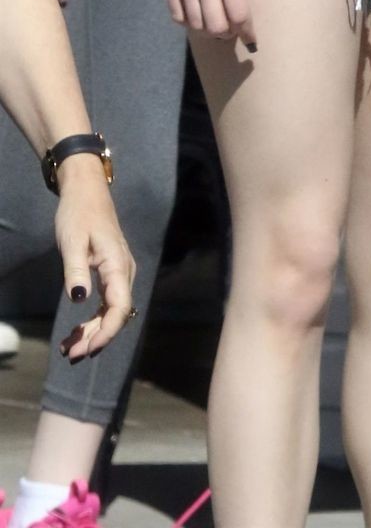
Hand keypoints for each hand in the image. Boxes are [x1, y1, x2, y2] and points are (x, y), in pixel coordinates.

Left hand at [54, 159, 135, 361]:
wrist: (86, 192)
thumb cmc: (78, 214)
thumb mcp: (72, 241)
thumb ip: (76, 270)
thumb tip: (79, 300)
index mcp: (118, 265)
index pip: (120, 308)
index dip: (106, 332)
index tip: (88, 349)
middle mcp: (124, 272)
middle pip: (117, 314)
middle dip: (96, 338)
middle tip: (71, 355)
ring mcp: (119, 273)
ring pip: (112, 311)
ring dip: (93, 332)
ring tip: (69, 349)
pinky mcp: (111, 273)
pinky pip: (106, 303)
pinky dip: (92, 320)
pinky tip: (76, 331)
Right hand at [160, 0, 255, 47]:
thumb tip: (242, 13)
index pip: (239, 15)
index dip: (247, 31)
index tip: (251, 38)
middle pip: (216, 27)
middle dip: (228, 33)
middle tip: (232, 29)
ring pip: (196, 25)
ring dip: (208, 30)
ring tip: (215, 23)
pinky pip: (177, 16)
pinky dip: (189, 22)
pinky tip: (197, 15)